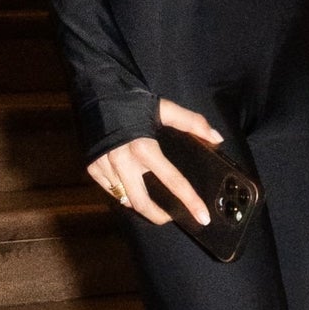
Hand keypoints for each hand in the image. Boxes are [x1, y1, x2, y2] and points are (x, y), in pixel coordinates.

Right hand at [89, 98, 221, 225]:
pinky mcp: (92, 169)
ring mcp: (105, 167)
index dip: (190, 200)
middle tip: (169, 217)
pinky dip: (122, 193)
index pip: (173, 181)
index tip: (202, 217)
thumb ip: (192, 122)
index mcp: (145, 148)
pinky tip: (131, 188)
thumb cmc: (131, 101)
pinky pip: (110, 191)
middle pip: (142, 203)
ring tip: (152, 202)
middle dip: (158, 216)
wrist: (96, 92)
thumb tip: (216, 137)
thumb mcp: (164, 108)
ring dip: (140, 204)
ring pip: (125, 199)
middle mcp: (124, 162)